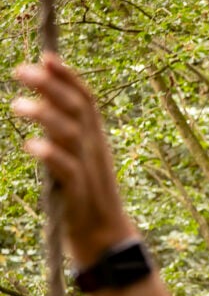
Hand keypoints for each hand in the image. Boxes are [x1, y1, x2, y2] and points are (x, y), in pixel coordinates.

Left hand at [12, 54, 136, 266]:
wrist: (105, 239)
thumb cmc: (85, 198)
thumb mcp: (76, 160)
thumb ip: (63, 135)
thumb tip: (44, 106)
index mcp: (95, 141)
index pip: (86, 101)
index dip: (69, 77)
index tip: (46, 56)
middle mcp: (95, 151)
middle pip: (78, 110)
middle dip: (51, 87)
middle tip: (18, 71)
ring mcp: (89, 172)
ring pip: (72, 135)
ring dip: (45, 116)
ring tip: (15, 105)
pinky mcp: (79, 194)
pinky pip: (68, 171)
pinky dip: (50, 155)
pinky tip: (30, 145)